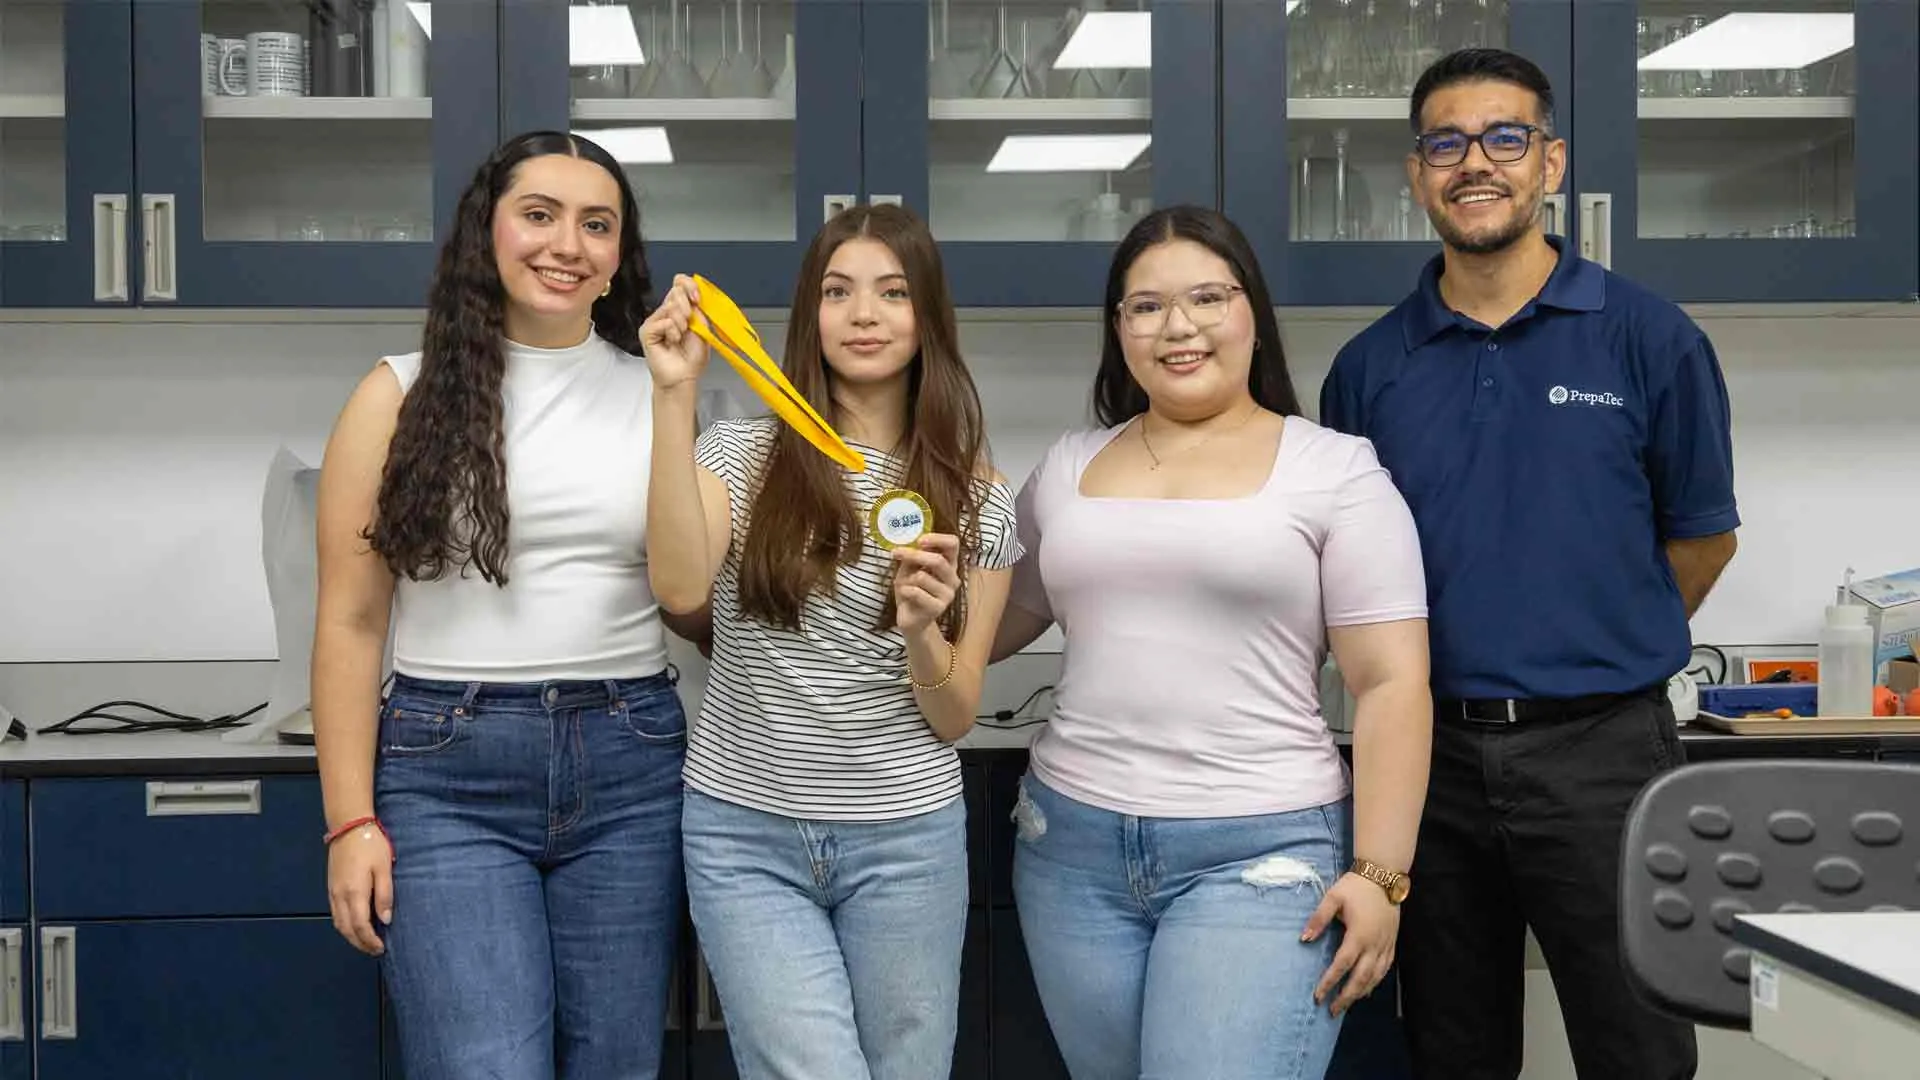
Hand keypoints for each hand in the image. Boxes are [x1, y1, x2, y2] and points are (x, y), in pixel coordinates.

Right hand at [326, 824, 393, 955]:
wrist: (348, 826)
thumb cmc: (370, 845)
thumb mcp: (384, 868)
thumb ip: (384, 895)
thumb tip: (385, 920)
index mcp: (354, 893)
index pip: (360, 926)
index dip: (370, 941)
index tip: (381, 948)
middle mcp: (339, 896)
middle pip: (346, 929)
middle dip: (360, 943)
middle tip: (375, 950)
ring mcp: (332, 892)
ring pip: (338, 924)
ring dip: (351, 937)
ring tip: (366, 942)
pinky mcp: (330, 887)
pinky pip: (334, 914)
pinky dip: (344, 926)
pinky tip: (354, 926)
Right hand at [640, 273, 709, 390]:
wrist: (683, 376)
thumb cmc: (692, 357)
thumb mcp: (703, 328)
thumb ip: (699, 309)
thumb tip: (694, 293)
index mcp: (680, 308)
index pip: (680, 283)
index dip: (690, 286)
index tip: (697, 299)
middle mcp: (666, 311)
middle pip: (676, 291)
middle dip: (688, 308)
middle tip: (688, 326)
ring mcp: (655, 320)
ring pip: (671, 306)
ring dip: (682, 324)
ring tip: (679, 338)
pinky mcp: (647, 330)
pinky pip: (664, 321)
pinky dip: (673, 332)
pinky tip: (671, 342)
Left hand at [892, 533, 960, 634]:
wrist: (910, 619)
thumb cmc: (911, 591)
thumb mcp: (908, 570)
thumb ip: (911, 557)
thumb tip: (908, 543)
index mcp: (948, 564)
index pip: (953, 544)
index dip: (938, 539)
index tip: (920, 540)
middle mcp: (952, 578)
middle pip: (938, 560)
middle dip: (914, 555)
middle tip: (897, 553)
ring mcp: (948, 594)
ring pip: (922, 577)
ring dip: (907, 579)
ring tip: (906, 586)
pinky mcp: (938, 608)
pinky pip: (915, 592)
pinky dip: (904, 591)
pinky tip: (906, 597)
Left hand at [1302, 872, 1399, 1016]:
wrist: (1384, 875)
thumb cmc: (1355, 886)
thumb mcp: (1332, 898)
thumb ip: (1318, 919)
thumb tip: (1304, 939)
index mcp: (1359, 935)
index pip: (1342, 965)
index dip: (1330, 982)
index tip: (1318, 996)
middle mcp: (1374, 944)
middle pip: (1361, 978)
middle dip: (1346, 996)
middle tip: (1332, 1010)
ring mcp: (1386, 945)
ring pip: (1375, 977)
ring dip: (1361, 993)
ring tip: (1347, 1004)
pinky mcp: (1392, 942)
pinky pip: (1385, 968)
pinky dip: (1375, 982)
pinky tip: (1366, 989)